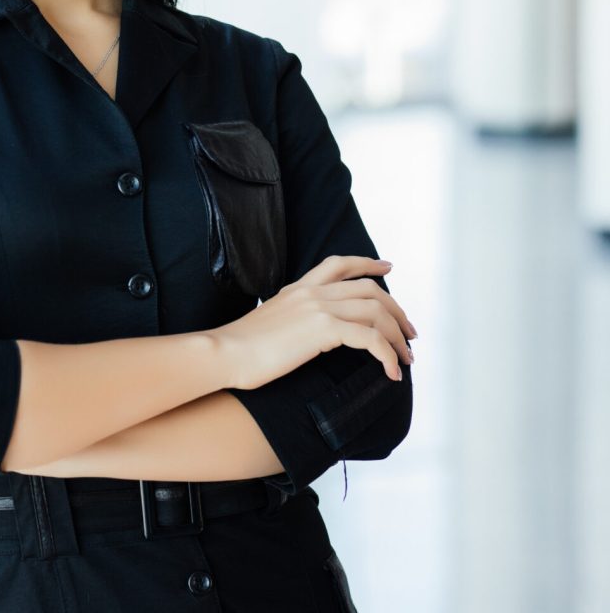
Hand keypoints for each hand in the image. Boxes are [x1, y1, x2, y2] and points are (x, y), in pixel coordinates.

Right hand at [207, 255, 416, 388]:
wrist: (227, 352)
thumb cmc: (242, 347)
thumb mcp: (271, 320)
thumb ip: (293, 317)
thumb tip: (309, 332)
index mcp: (298, 288)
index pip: (339, 264)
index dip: (368, 264)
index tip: (387, 269)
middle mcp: (311, 292)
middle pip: (369, 289)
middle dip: (397, 311)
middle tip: (410, 334)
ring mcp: (318, 308)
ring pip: (376, 312)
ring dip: (398, 337)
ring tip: (406, 359)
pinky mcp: (323, 330)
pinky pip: (370, 339)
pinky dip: (388, 355)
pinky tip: (391, 372)